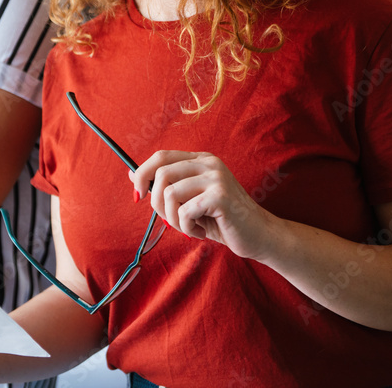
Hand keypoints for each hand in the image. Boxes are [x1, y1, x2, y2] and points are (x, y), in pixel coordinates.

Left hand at [131, 150, 282, 260]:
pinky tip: (200, 232)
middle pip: (161, 174)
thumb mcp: (189, 201)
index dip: (142, 174)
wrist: (259, 236)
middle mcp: (208, 164)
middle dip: (156, 203)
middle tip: (171, 220)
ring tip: (188, 227)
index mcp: (201, 160)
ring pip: (169, 193)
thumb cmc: (221, 220)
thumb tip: (132, 175)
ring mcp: (216, 178)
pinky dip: (186, 227)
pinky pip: (184, 210)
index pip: (161, 156)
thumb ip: (165, 186)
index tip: (138, 195)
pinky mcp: (220, 196)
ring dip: (172, 219)